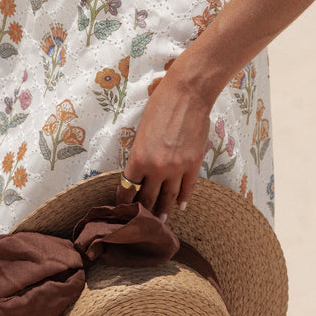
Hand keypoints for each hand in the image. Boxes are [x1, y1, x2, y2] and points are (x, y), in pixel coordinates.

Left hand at [116, 58, 211, 220]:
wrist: (188, 95)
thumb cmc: (160, 106)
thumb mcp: (141, 131)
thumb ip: (140, 153)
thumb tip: (140, 169)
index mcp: (137, 159)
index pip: (127, 189)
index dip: (124, 201)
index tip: (123, 208)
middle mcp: (156, 168)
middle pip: (147, 198)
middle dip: (142, 211)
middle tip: (140, 221)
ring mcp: (176, 169)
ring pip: (168, 198)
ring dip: (163, 211)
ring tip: (160, 220)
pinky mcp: (193, 165)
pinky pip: (187, 189)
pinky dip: (183, 199)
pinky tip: (180, 206)